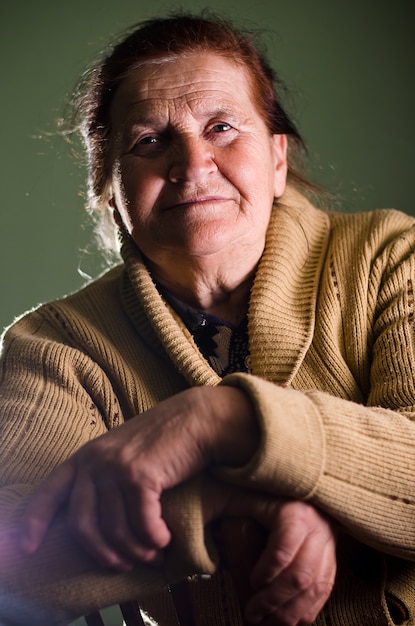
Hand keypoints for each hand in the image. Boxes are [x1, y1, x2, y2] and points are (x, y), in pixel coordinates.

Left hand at [21, 386, 257, 570]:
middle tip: (122, 565)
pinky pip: (141, 524)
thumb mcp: (122, 452)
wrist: (195, 419)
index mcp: (85, 456)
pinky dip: (154, 539)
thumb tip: (98, 523)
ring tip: (152, 555)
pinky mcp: (140, 475)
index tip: (29, 548)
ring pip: (114, 530)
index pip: (50, 492)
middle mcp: (94, 460)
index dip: (35, 523)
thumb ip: (104, 477)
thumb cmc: (163, 440)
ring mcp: (115, 467)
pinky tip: (165, 540)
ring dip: (134, 551)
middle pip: (81, 525)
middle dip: (101, 554)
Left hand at [202, 480, 335, 625]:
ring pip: (314, 589)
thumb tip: (198, 524)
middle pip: (301, 574)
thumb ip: (226, 507)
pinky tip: (284, 620)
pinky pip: (322, 593)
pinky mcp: (331, 563)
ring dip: (288, 612)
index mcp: (296, 510)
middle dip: (274, 600)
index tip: (252, 581)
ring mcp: (327, 548)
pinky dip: (304, 612)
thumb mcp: (245, 495)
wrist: (301, 493)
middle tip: (252, 612)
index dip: (269, 567)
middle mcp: (317, 529)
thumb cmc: (267, 495)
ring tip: (264, 621)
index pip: (286, 543)